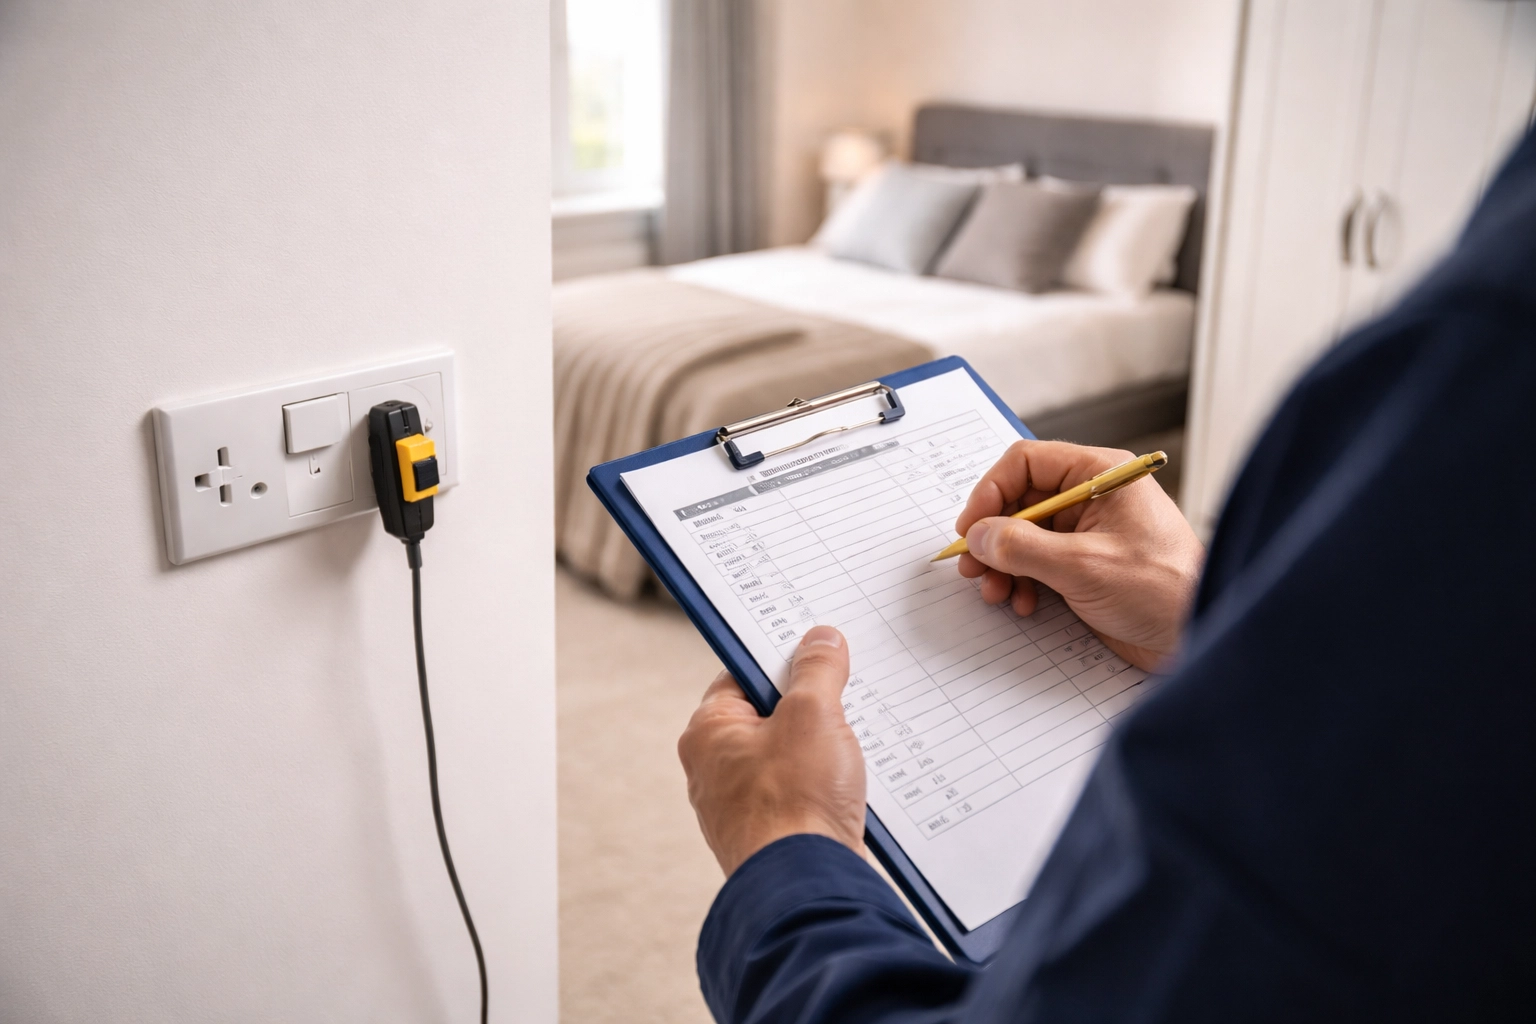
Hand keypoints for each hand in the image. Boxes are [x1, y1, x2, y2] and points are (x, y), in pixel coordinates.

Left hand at [677, 626, 866, 876]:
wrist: (806, 887)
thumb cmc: (795, 802)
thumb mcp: (813, 714)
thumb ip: (817, 670)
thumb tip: (820, 640)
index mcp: (707, 733)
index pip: (742, 675)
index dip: (782, 660)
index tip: (815, 652)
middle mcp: (714, 770)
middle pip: (767, 716)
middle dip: (808, 708)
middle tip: (842, 699)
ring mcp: (740, 807)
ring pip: (786, 758)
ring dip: (820, 750)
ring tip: (850, 747)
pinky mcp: (770, 836)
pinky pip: (799, 795)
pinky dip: (823, 787)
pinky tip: (850, 787)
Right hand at [954, 439, 1204, 670]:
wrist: (1200, 635)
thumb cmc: (1164, 590)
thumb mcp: (1083, 565)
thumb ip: (1023, 547)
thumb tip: (979, 536)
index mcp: (1100, 475)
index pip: (1027, 463)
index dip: (991, 492)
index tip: (972, 529)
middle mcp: (1092, 496)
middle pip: (1020, 501)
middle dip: (994, 537)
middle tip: (973, 568)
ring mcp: (1088, 532)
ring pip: (1024, 535)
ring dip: (1003, 564)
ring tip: (997, 593)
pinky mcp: (1086, 565)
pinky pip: (1038, 563)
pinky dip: (1022, 581)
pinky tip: (1023, 603)